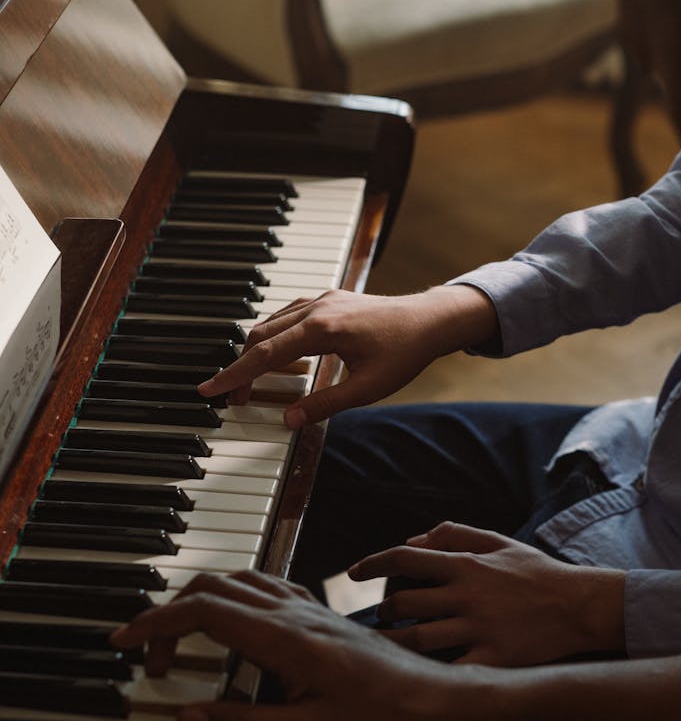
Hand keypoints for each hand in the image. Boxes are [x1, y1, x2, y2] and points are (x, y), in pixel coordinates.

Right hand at [110, 570, 459, 720]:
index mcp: (284, 639)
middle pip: (213, 586)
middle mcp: (293, 613)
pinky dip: (233, 598)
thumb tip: (186, 715)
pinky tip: (234, 628)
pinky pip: (265, 588)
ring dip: (200, 601)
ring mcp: (309, 610)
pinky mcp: (321, 617)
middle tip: (150, 655)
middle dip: (170, 613)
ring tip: (179, 639)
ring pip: (238, 581)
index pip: (203, 611)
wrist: (438, 702)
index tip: (125, 642)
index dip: (156, 623)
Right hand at [197, 285, 497, 426]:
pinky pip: (287, 315)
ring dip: (255, 351)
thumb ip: (325, 405)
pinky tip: (274, 352)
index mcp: (321, 329)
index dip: (234, 376)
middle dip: (241, 369)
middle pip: (260, 337)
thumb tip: (289, 421)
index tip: (210, 390)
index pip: (264, 355)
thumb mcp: (366, 388)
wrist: (430, 320)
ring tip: (249, 381)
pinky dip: (272, 335)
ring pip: (271, 323)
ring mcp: (322, 300)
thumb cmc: (404, 352)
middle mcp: (316, 308)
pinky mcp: (329, 300)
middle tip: (233, 398)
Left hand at [348, 523, 625, 666]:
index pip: (404, 558)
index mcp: (465, 564)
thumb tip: (413, 540)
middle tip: (387, 617)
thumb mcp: (499, 541)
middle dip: (386, 610)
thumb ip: (455, 534)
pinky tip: (417, 677)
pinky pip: (450, 670)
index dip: (372, 563)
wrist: (581, 606)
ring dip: (396, 642)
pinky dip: (429, 675)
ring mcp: (479, 629)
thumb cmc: (537, 572)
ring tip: (391, 646)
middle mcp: (466, 595)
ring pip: (417, 638)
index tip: (352, 572)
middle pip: (403, 603)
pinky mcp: (493, 658)